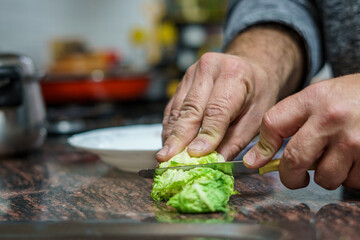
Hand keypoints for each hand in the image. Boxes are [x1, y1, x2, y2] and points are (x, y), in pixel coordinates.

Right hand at [157, 25, 304, 161]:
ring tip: (165, 156)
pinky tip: (168, 143)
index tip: (196, 154)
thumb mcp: (256, 118)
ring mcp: (192, 74)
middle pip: (190, 109)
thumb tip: (216, 162)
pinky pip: (172, 108)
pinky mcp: (182, 83)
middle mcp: (209, 69)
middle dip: (179, 137)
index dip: (205, 134)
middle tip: (168, 158)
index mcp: (234, 74)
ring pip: (177, 110)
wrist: (251, 68)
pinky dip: (169, 128)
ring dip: (171, 135)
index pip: (217, 110)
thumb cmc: (257, 93)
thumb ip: (235, 141)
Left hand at [244, 75, 359, 189]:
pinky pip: (352, 182)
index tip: (256, 161)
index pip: (273, 123)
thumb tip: (261, 155)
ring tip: (339, 158)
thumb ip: (294, 120)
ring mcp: (355, 140)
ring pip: (325, 178)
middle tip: (295, 177)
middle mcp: (332, 118)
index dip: (262, 147)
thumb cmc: (356, 97)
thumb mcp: (323, 95)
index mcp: (314, 98)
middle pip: (294, 160)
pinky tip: (358, 159)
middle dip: (290, 176)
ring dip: (328, 175)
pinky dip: (352, 177)